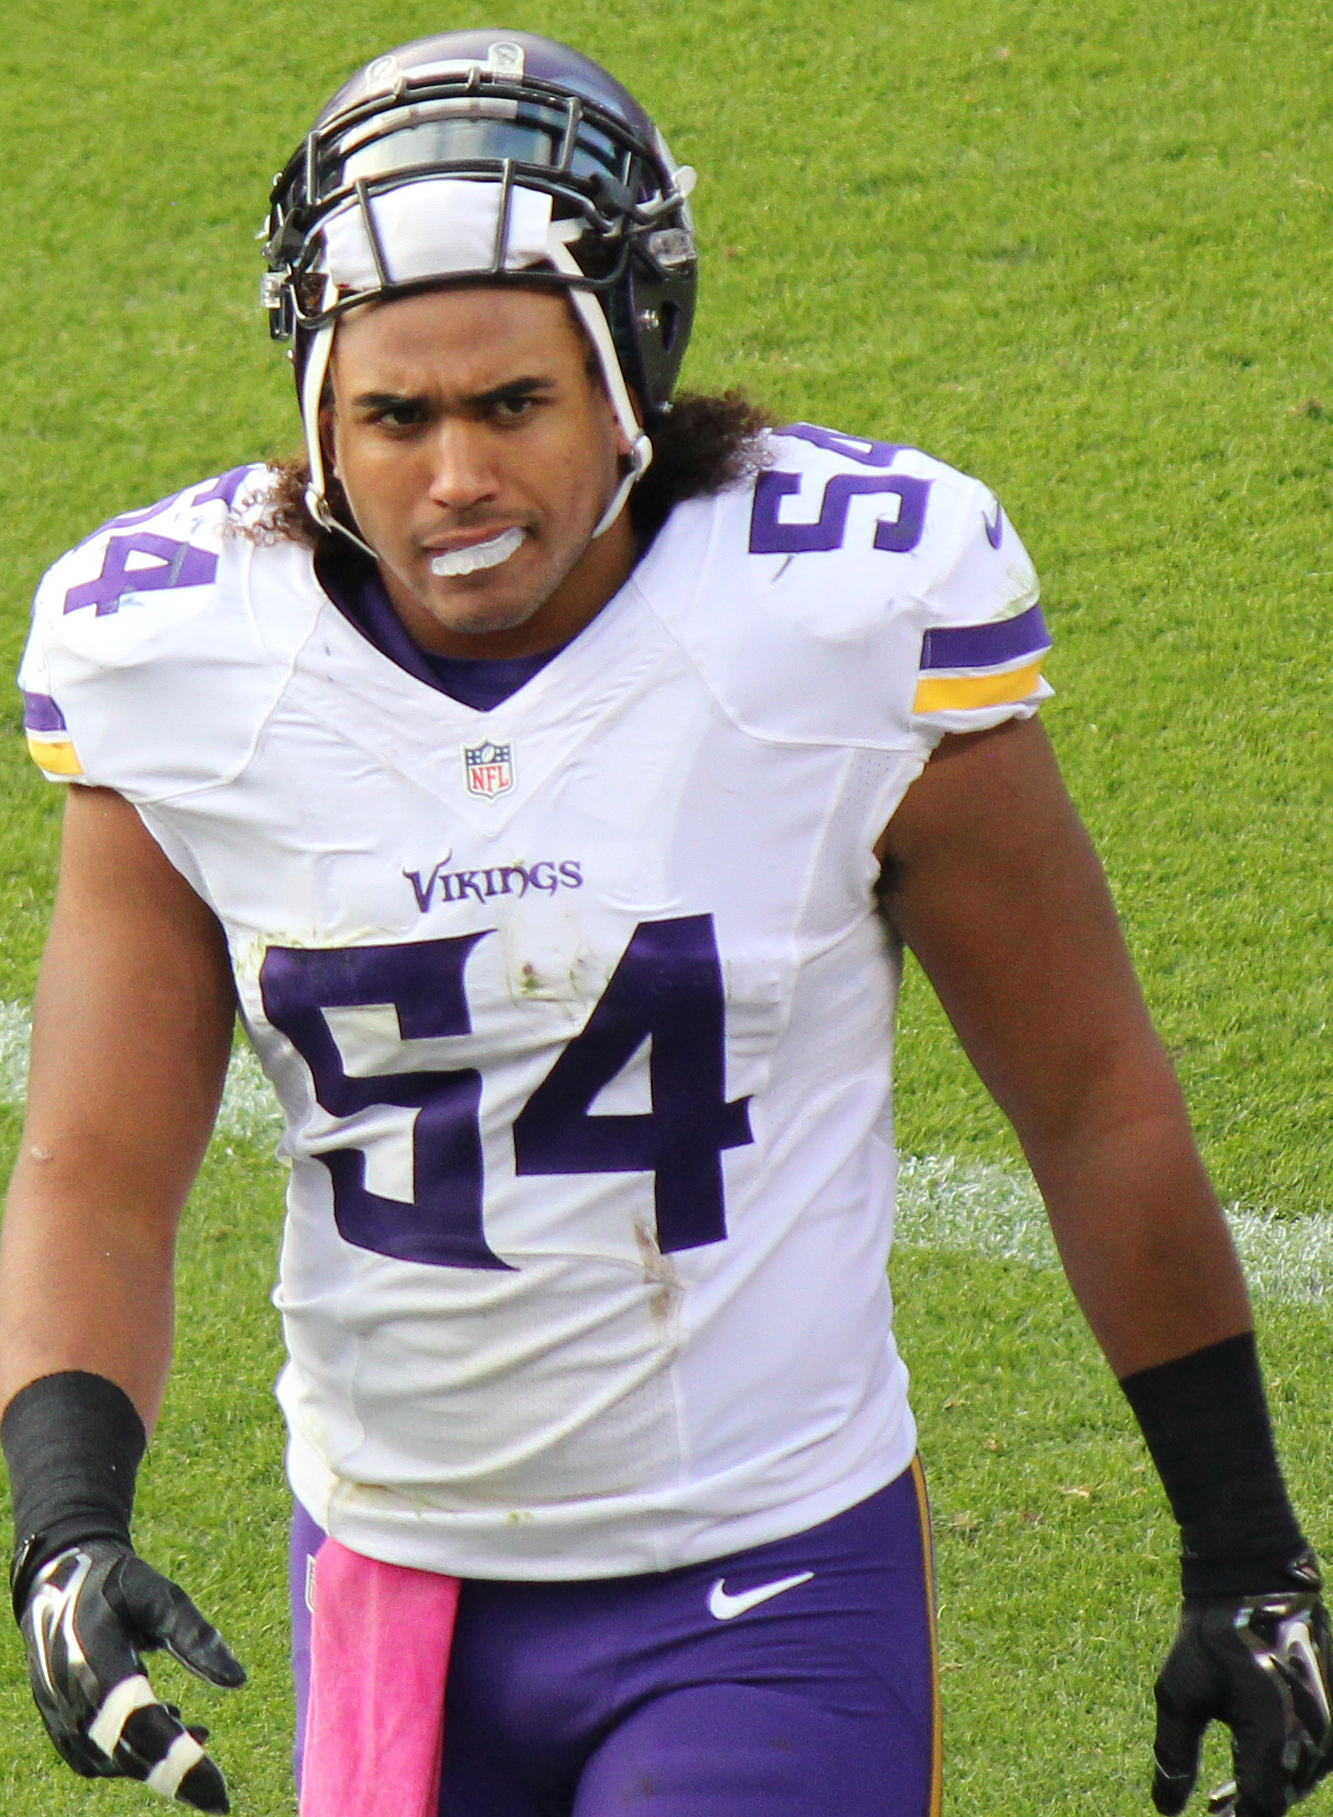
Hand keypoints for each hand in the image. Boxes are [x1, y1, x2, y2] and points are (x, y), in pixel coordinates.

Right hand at [19, 1539, 244, 1811]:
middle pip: (125, 1755)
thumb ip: (196, 1636)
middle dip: (174, 1777)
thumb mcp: (161, 1596)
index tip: (218, 1791)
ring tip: (200, 1732)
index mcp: (95, 1659)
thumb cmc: (120, 1585)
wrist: (58, 1579)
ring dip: (154, 1763)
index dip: (179, 1760)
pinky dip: (130, 1757)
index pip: (140, 1724)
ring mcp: (58, 1711)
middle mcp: (71, 1694)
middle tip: (219, 1794)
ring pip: (109, 1761)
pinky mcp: (57, 1719)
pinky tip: (166, 1727)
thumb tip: (238, 1681)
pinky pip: (93, 1757)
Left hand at [1153, 1581, 1332, 1816]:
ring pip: (1297, 1777)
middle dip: (1247, 1809)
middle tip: (1212, 1809)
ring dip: (1264, 1789)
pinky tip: (1250, 1766)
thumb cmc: (1212, 1635)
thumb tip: (1166, 1811)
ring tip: (1221, 1799)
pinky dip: (1282, 1764)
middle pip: (1282, 1797)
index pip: (1262, 1810)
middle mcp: (1313, 1738)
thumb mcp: (1180, 1694)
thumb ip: (1174, 1757)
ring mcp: (1329, 1723)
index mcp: (1276, 1739)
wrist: (1254, 1582)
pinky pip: (1310, 1752)